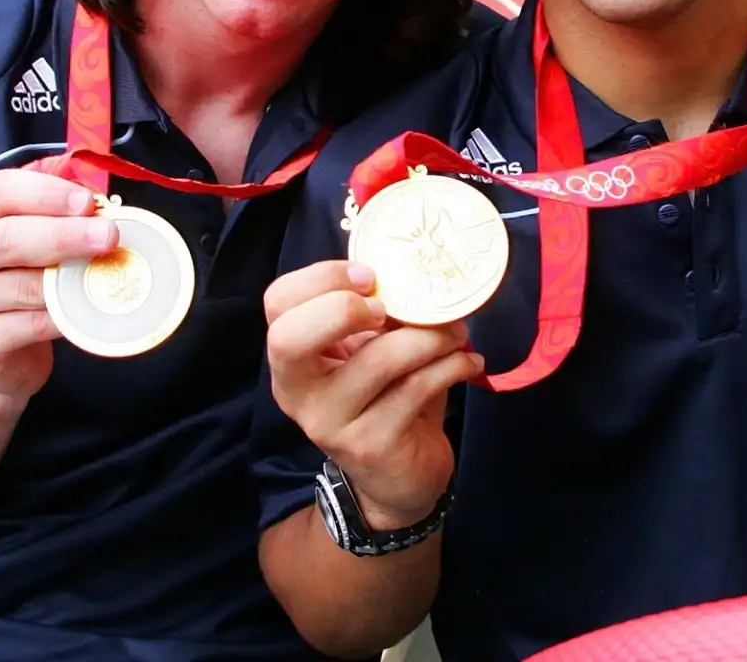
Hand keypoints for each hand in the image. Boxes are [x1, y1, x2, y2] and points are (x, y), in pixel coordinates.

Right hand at [0, 169, 120, 407]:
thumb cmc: (19, 280)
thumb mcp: (30, 234)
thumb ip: (52, 202)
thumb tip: (89, 175)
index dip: (46, 193)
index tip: (88, 201)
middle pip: (7, 238)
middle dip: (65, 235)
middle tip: (110, 235)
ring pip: (20, 286)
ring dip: (70, 280)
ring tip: (106, 273)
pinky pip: (28, 326)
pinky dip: (63, 319)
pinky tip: (88, 312)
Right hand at [265, 260, 483, 529]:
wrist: (399, 479)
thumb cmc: (386, 398)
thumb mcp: (369, 351)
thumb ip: (375, 314)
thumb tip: (415, 268)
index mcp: (292, 359)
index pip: (277, 303)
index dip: (322, 278)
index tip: (372, 276)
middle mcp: (298, 392)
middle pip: (291, 337)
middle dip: (345, 308)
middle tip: (393, 308)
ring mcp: (331, 423)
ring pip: (379, 359)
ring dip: (431, 336)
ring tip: (457, 333)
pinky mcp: (371, 445)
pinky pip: (417, 387)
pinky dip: (453, 365)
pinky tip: (469, 363)